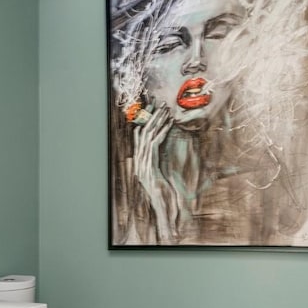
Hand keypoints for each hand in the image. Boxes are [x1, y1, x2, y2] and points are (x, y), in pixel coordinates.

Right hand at [133, 105, 178, 241]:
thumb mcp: (157, 175)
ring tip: (165, 109)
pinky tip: (169, 123)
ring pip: (148, 135)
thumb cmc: (161, 192)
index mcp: (139, 160)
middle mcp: (138, 159)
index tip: (152, 109)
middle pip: (143, 132)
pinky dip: (162, 131)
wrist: (160, 204)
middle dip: (151, 116)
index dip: (145, 121)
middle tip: (159, 103)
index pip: (139, 136)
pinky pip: (155, 143)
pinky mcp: (150, 164)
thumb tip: (158, 153)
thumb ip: (155, 163)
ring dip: (157, 120)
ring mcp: (142, 161)